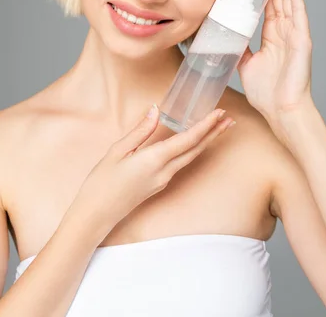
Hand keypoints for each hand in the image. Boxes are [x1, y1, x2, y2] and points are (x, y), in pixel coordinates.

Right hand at [76, 105, 234, 223]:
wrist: (95, 215)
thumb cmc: (101, 182)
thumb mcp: (117, 151)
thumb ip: (139, 130)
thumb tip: (155, 110)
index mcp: (154, 160)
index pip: (188, 140)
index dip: (206, 125)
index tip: (219, 113)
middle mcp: (164, 172)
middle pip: (196, 150)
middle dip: (214, 133)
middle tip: (230, 119)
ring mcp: (163, 180)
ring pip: (191, 157)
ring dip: (206, 142)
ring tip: (219, 129)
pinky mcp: (158, 185)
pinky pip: (180, 163)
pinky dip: (192, 150)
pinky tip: (193, 142)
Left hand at [237, 0, 313, 125]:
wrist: (280, 111)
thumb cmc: (267, 93)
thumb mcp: (245, 65)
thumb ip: (238, 49)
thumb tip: (224, 37)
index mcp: (272, 36)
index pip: (266, 3)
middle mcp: (284, 31)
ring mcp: (294, 33)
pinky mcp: (301, 39)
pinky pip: (298, 12)